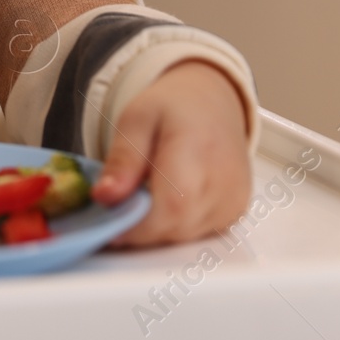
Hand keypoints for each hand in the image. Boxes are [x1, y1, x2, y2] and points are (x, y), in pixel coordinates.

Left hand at [89, 59, 251, 247]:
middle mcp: (225, 182)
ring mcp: (234, 201)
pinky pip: (196, 234)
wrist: (212, 103)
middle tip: (118, 207)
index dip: (135, 225)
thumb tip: (104, 198)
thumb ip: (122, 160)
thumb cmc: (173, 108)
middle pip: (175, 228)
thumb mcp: (135, 120)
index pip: (171, 208)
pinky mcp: (235, 214)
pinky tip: (164, 201)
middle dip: (138, 228)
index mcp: (199, 151)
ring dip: (155, 228)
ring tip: (141, 197)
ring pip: (183, 236)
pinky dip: (173, 226)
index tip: (107, 224)